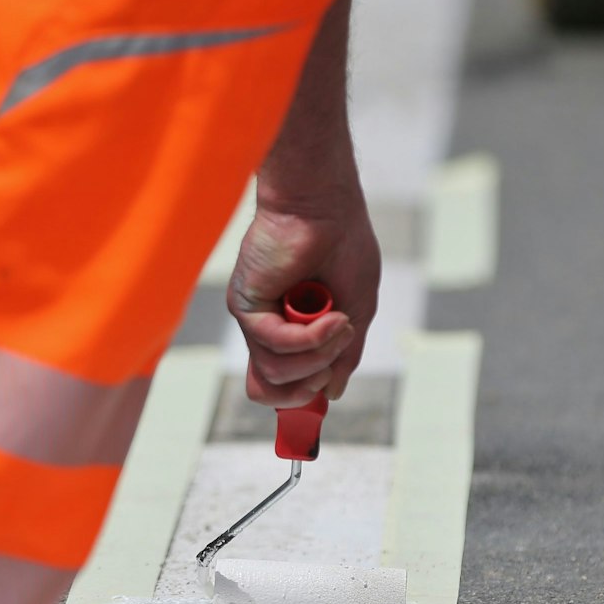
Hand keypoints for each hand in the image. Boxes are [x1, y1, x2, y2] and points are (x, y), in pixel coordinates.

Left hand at [226, 194, 379, 407]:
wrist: (325, 206)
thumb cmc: (343, 247)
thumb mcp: (356, 309)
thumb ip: (344, 354)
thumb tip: (332, 393)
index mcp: (291, 332)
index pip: (281, 385)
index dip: (302, 397)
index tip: (326, 384)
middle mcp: (268, 329)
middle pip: (271, 390)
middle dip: (309, 385)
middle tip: (336, 353)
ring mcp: (256, 318)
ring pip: (275, 372)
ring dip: (318, 355)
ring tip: (340, 323)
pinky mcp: (247, 304)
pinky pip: (273, 343)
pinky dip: (308, 338)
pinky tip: (332, 318)